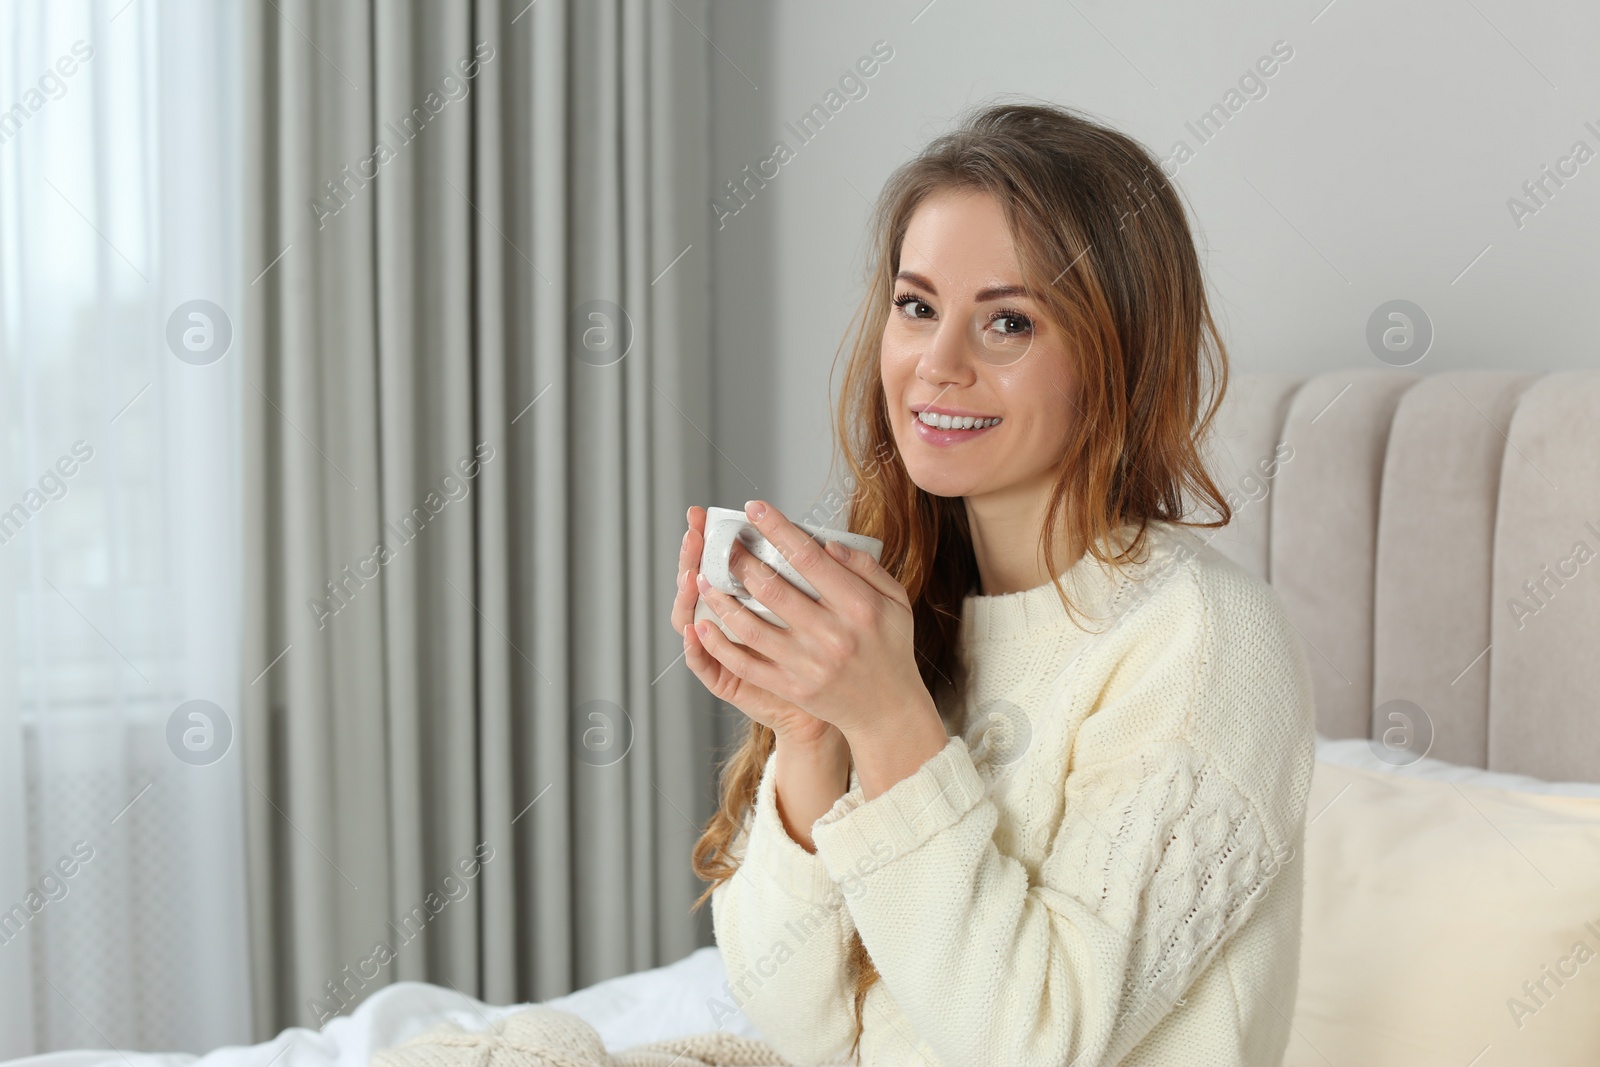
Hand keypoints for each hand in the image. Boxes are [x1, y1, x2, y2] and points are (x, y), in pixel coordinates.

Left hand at [691, 500, 940, 741]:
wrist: (888, 710)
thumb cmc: (890, 647)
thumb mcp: (895, 601)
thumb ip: (865, 567)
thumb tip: (827, 544)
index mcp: (858, 607)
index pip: (809, 559)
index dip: (778, 530)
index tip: (755, 509)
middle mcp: (832, 635)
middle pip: (773, 589)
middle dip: (739, 560)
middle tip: (722, 542)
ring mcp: (809, 664)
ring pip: (751, 626)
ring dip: (720, 599)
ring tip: (702, 578)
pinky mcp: (792, 688)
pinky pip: (746, 664)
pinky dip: (719, 644)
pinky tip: (702, 626)